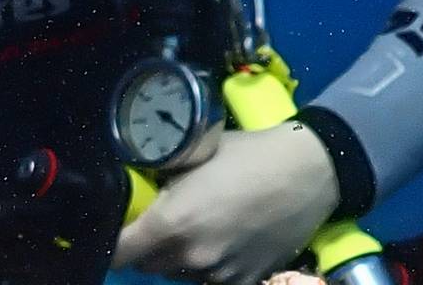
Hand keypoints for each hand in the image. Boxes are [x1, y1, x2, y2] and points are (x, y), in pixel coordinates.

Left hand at [114, 123, 338, 284]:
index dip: (112, 242)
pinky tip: (225, 240)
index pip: (118, 252)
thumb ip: (161, 177)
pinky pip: (212, 280)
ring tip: (199, 227)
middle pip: (147, 264)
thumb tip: (138, 184)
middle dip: (147, 246)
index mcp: (172, 223)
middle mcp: (191, 257)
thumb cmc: (249, 154)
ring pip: (179, 273)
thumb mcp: (195, 152)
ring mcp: (220, 274)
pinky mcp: (246, 281)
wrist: (310, 171)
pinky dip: (210, 266)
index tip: (116, 231)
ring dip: (179, 256)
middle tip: (161, 220)